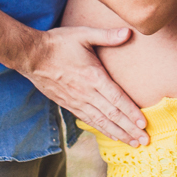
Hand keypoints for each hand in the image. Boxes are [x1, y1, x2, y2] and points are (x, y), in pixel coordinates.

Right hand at [19, 26, 149, 146]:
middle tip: (145, 140)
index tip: (143, 124)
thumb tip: (128, 32)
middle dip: (129, 129)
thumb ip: (106, 35)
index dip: (131, 112)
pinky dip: (102, 129)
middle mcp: (86, 93)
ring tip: (133, 143)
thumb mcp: (83, 34)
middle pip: (112, 115)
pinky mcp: (69, 104)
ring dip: (118, 133)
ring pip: (101, 121)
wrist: (31, 55)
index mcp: (93, 76)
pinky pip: (88, 120)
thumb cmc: (59, 43)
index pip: (116, 99)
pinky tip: (113, 135)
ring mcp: (76, 101)